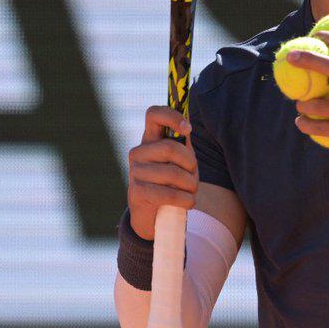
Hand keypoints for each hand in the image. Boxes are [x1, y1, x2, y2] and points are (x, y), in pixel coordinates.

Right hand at [127, 106, 197, 239]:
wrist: (156, 213)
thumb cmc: (173, 180)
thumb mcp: (181, 158)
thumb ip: (183, 141)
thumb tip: (188, 125)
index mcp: (151, 138)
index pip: (154, 114)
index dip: (172, 116)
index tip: (188, 129)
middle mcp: (139, 152)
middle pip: (171, 147)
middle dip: (190, 163)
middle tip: (193, 174)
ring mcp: (135, 172)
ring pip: (173, 173)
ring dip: (190, 185)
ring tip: (191, 191)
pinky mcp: (136, 193)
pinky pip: (168, 194)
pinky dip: (185, 200)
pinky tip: (188, 202)